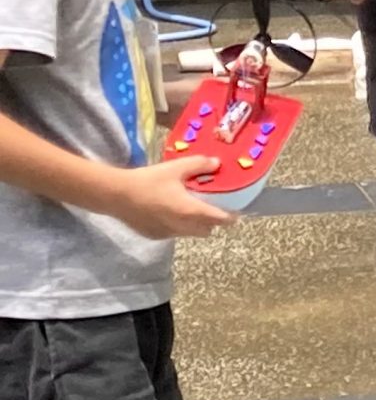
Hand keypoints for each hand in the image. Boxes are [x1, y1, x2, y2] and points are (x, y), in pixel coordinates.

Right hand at [111, 159, 235, 237]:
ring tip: (189, 209)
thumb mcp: (175, 168)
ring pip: (191, 234)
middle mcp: (183, 227)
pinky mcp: (156, 236)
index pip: (221, 220)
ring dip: (196, 225)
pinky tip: (168, 212)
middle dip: (213, 222)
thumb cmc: (148, 180)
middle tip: (211, 207)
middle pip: (208, 230)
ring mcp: (168, 234)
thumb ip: (199, 165)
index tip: (235, 210)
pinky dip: (178, 226)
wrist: (116, 195)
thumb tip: (217, 163)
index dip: (231, 216)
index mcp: (191, 211)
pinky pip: (175, 234)